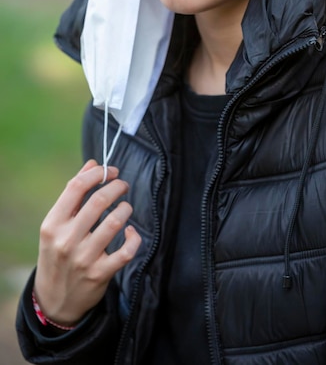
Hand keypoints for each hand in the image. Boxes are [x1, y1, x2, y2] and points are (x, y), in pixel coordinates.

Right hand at [34, 159, 140, 325]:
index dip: (98, 173)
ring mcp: (84, 258)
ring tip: (126, 207)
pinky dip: (134, 238)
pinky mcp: (101, 274)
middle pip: (99, 200)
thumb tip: (92, 164)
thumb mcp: (56, 225)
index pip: (76, 187)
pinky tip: (131, 232)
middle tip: (123, 185)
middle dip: (117, 186)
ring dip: (126, 208)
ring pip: (115, 221)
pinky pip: (126, 250)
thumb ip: (73, 194)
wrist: (54, 301)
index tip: (110, 170)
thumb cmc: (57, 253)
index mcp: (53, 224)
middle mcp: (67, 240)